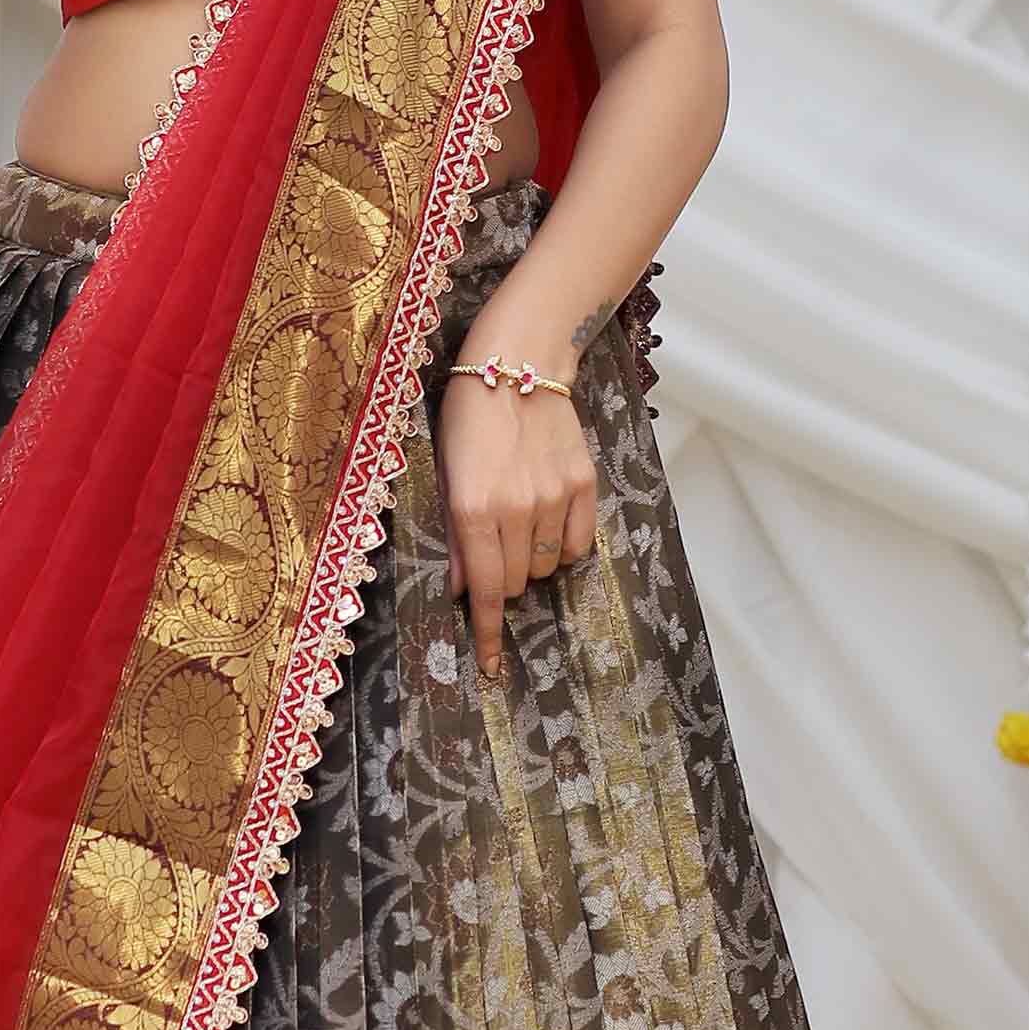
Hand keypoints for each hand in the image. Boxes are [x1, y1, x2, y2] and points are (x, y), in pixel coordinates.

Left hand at [437, 368, 597, 680]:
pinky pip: (578, 544)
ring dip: (529, 560)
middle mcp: (516, 509)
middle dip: (499, 582)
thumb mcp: (444, 472)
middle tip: (492, 552)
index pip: (482, 589)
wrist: (518, 363)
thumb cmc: (467, 417)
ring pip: (545, 566)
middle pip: (513, 583)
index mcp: (473, 508)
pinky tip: (548, 519)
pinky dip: (562, 545)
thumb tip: (457, 587)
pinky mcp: (584, 485)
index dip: (488, 632)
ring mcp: (554, 498)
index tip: (492, 666)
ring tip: (519, 522)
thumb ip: (452, 534)